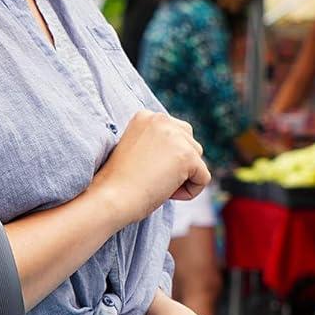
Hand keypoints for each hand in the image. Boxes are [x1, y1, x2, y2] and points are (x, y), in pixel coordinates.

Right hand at [93, 111, 209, 226]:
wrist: (111, 198)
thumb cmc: (119, 183)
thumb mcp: (138, 151)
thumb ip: (158, 144)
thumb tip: (182, 153)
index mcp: (146, 116)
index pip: (176, 135)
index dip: (166, 159)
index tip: (144, 170)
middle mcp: (161, 119)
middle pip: (191, 145)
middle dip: (179, 166)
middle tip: (152, 179)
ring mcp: (176, 136)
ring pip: (198, 161)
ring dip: (183, 179)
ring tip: (158, 185)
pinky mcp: (187, 156)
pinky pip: (203, 178)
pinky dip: (190, 192)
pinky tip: (167, 193)